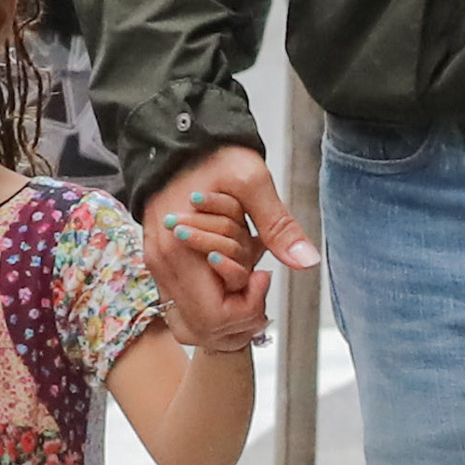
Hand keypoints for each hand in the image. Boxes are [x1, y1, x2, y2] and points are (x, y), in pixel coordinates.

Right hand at [144, 144, 317, 354]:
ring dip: (225, 306)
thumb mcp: (254, 183)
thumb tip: (306, 261)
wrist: (178, 139)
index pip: (216, 316)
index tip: (263, 272)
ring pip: (193, 321)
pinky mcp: (161, 265)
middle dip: (240, 308)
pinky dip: (212, 299)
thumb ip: (278, 227)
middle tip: (258, 275)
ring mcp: (158, 266)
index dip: (249, 304)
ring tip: (244, 273)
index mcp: (180, 250)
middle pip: (205, 325)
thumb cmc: (213, 155)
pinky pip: (185, 304)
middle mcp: (162, 265)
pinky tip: (229, 271)